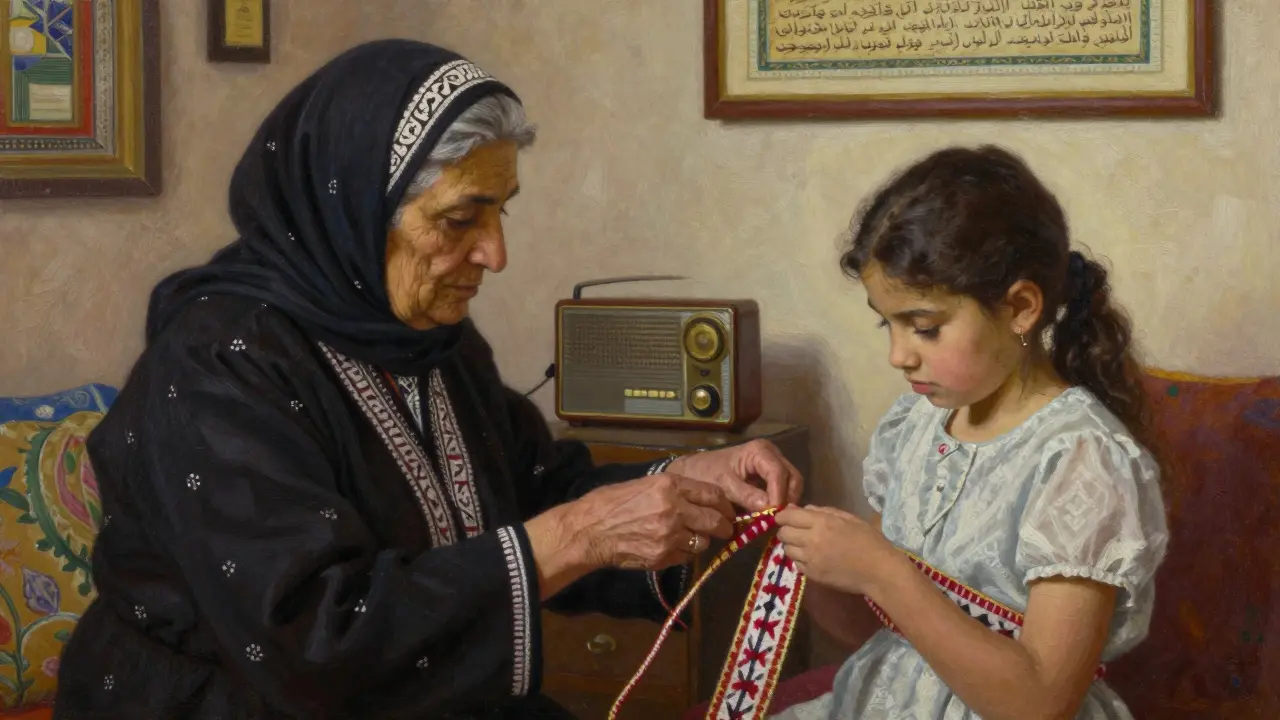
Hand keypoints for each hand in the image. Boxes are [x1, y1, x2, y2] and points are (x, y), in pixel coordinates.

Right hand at [565, 472, 735, 570]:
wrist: (589, 530)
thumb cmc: (612, 502)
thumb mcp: (646, 485)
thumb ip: (674, 491)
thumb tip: (700, 500)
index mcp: (670, 485)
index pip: (713, 494)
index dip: (726, 505)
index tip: (728, 511)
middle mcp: (674, 509)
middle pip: (715, 520)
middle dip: (724, 526)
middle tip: (724, 529)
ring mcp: (669, 535)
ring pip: (703, 541)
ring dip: (701, 540)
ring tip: (689, 537)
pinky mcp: (662, 556)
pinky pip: (686, 557)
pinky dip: (683, 553)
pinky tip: (670, 547)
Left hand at [667, 439, 803, 511]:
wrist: (695, 471)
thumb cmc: (706, 474)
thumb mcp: (723, 486)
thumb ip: (746, 495)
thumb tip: (768, 507)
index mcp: (759, 451)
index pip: (777, 472)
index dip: (779, 494)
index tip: (774, 514)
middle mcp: (771, 454)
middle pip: (792, 477)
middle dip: (787, 499)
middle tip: (778, 520)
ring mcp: (773, 464)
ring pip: (792, 484)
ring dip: (786, 502)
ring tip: (775, 520)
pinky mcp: (771, 476)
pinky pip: (785, 489)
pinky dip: (782, 502)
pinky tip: (773, 516)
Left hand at [776, 505, 895, 595]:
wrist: (879, 571)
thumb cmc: (869, 541)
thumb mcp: (849, 518)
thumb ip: (823, 511)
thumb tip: (802, 508)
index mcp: (822, 522)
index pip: (788, 516)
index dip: (782, 516)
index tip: (784, 517)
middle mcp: (811, 540)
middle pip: (784, 533)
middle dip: (785, 530)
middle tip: (794, 531)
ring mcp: (810, 559)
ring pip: (787, 550)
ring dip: (792, 545)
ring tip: (803, 545)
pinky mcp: (812, 575)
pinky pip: (796, 564)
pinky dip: (800, 560)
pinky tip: (812, 558)